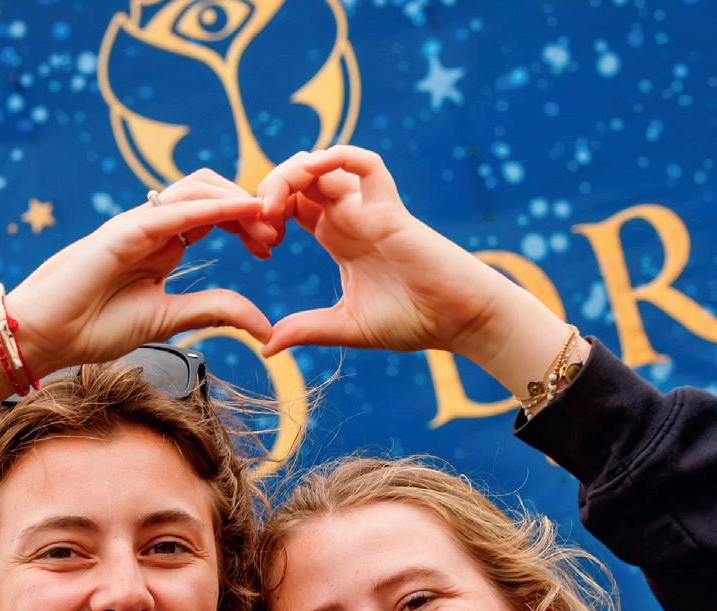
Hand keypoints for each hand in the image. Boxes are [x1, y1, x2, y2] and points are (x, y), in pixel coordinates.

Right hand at [6, 171, 276, 374]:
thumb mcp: (171, 318)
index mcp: (164, 244)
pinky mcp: (124, 230)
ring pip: (196, 189)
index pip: (215, 215)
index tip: (271, 248)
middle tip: (275, 236)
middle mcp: (153, 226)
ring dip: (236, 201)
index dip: (247, 223)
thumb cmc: (96, 327)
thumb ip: (215, 312)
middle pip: (211, 192)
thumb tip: (266, 327)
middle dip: (248, 207)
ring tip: (265, 224)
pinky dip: (212, 206)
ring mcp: (138, 224)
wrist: (47, 335)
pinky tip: (241, 210)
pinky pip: (174, 209)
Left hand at [254, 146, 509, 357]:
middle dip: (270, 189)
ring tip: (273, 204)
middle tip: (258, 221)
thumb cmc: (413, 321)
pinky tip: (311, 173)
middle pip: (300, 178)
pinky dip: (337, 156)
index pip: (291, 204)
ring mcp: (369, 208)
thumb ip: (307, 330)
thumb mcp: (346, 327)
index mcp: (338, 238)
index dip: (267, 214)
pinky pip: (365, 163)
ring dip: (290, 172)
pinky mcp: (390, 208)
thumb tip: (266, 347)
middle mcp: (350, 217)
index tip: (258, 245)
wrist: (458, 320)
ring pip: (323, 163)